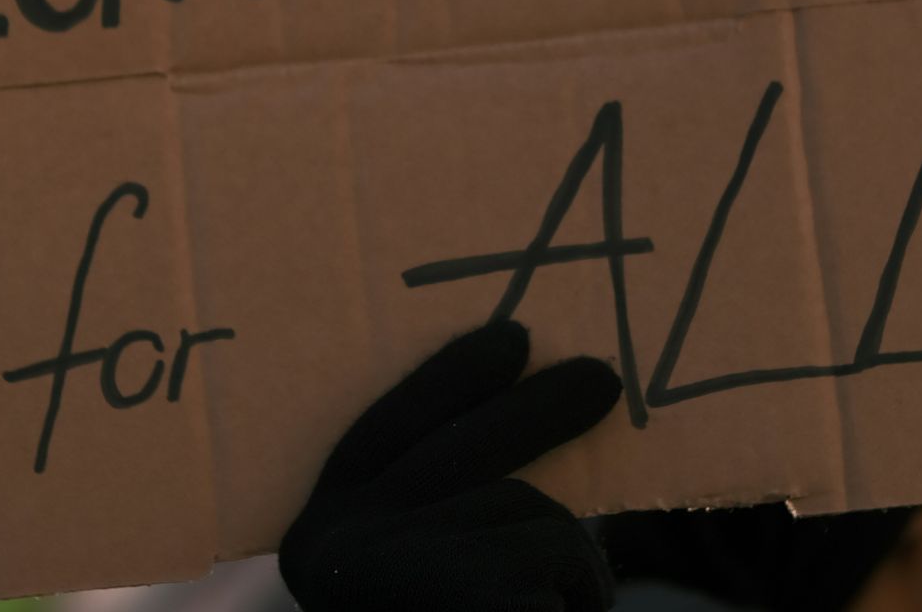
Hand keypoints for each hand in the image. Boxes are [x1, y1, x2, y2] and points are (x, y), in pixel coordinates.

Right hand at [279, 319, 622, 610]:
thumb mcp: (420, 586)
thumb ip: (445, 525)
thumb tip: (524, 430)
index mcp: (318, 549)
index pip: (378, 436)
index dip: (445, 383)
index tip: (510, 336)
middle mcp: (336, 553)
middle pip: (461, 453)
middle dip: (538, 412)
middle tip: (604, 379)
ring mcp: (395, 571)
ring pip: (529, 515)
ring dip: (573, 570)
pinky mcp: (471, 595)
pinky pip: (560, 567)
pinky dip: (579, 604)